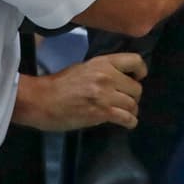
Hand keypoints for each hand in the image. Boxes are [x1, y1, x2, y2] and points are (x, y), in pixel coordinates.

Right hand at [13, 52, 147, 131]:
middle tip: (126, 101)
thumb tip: (121, 78)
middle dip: (134, 96)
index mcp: (103, 63)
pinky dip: (130, 122)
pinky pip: (126, 118)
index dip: (141, 71)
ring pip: (133, 104)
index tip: (138, 78)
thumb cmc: (60, 84)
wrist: (42, 100)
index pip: (135, 61)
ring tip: (125, 113)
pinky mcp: (101, 113)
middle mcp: (107, 76)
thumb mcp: (85, 68)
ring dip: (131, 110)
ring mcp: (105, 95)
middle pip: (136, 88)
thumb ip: (104, 71)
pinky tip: (127, 122)